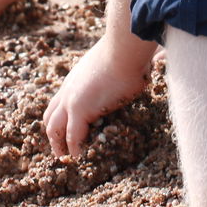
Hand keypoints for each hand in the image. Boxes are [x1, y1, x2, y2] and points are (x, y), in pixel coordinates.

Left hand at [43, 34, 154, 157]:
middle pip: (50, 116)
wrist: (125, 48)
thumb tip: (155, 63)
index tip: (67, 130)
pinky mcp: (79, 108)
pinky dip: (74, 148)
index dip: (61, 117)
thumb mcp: (119, 63)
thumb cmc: (128, 52)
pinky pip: (72, 135)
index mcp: (76, 78)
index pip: (60, 101)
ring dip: (59, 144)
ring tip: (67, 158)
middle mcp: (68, 88)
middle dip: (54, 134)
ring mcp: (71, 98)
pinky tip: (80, 158)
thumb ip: (126, 69)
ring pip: (54, 127)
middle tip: (61, 149)